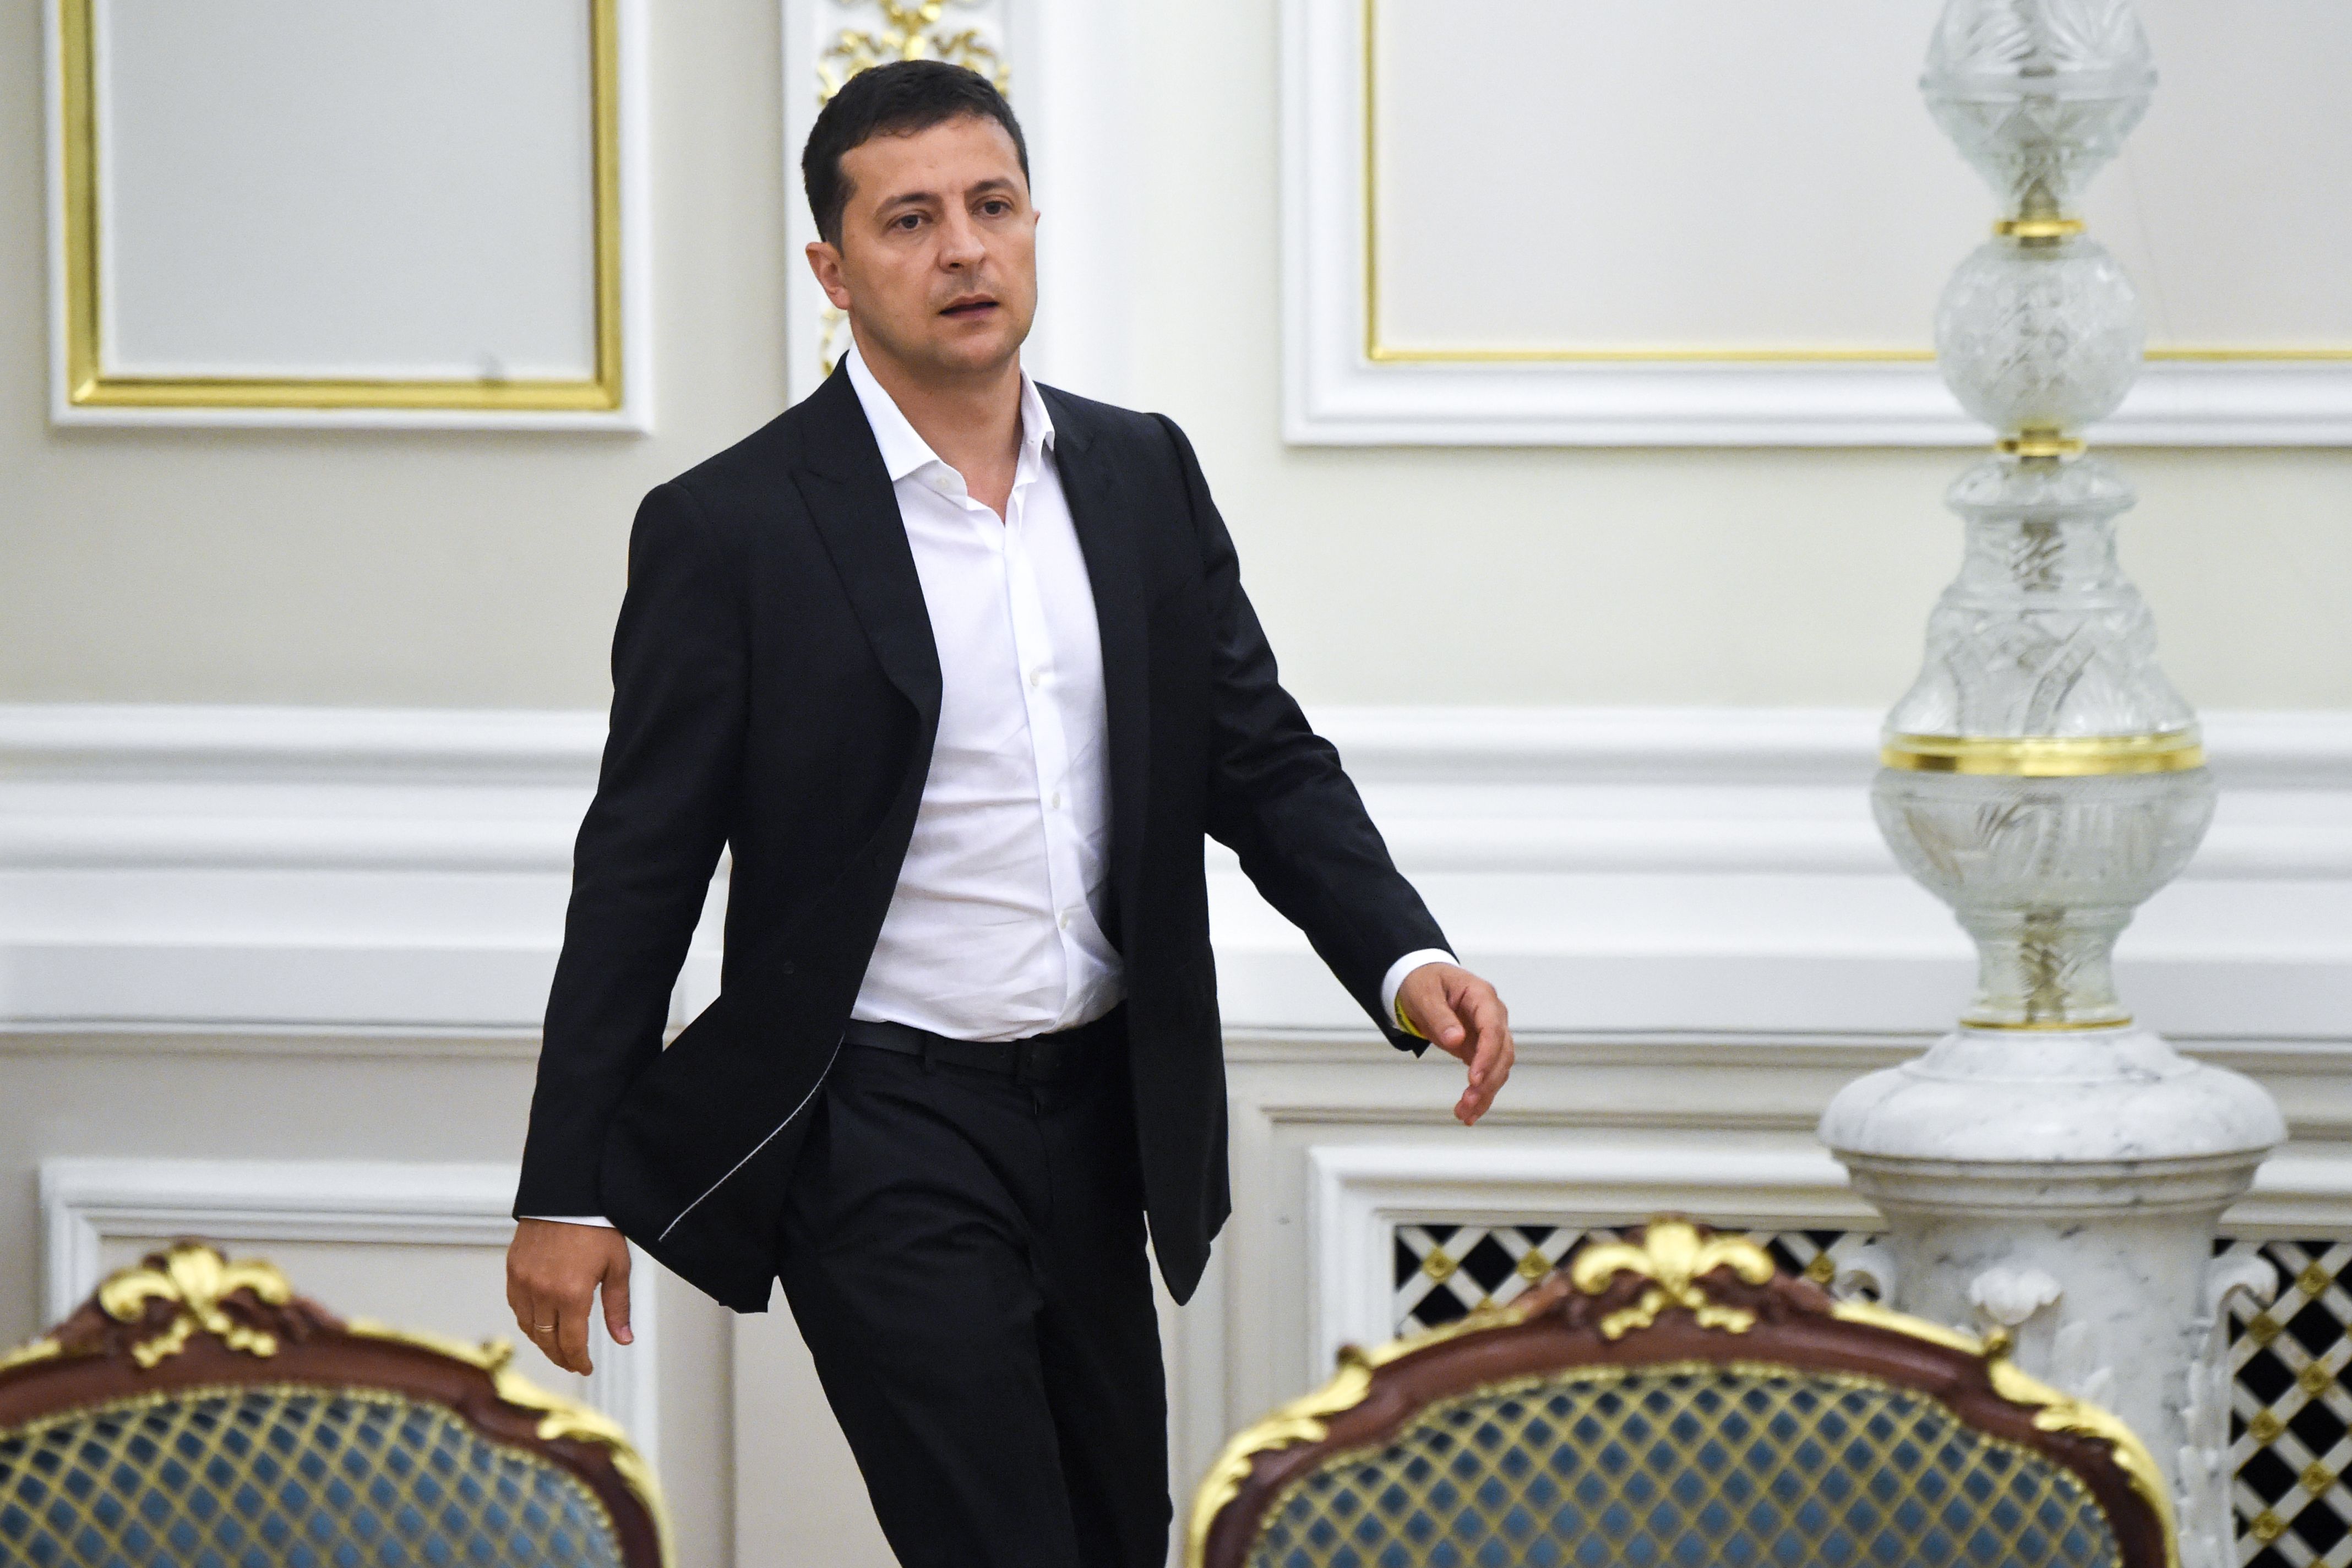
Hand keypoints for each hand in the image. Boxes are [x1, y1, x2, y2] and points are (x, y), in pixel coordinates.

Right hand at [505, 1219, 632, 1374]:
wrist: (569, 1193)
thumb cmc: (598, 1227)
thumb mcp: (617, 1266)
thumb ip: (618, 1307)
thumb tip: (623, 1339)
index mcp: (572, 1294)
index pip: (572, 1343)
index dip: (579, 1361)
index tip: (586, 1368)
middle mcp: (543, 1292)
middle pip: (548, 1341)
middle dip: (561, 1357)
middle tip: (573, 1363)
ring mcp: (524, 1282)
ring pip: (529, 1327)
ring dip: (543, 1342)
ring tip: (557, 1347)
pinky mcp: (512, 1270)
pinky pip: (516, 1306)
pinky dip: (528, 1320)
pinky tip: (540, 1322)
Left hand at [1396, 962, 1513, 1125]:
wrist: (1422, 981)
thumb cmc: (1423, 981)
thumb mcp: (1424, 994)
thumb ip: (1439, 1016)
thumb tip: (1455, 1038)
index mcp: (1481, 996)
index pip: (1493, 1029)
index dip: (1487, 1056)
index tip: (1474, 1078)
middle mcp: (1492, 1016)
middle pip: (1502, 1052)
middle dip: (1487, 1081)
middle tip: (1468, 1101)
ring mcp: (1489, 1033)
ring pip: (1499, 1068)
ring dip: (1485, 1093)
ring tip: (1465, 1113)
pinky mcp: (1481, 1048)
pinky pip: (1488, 1073)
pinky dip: (1480, 1094)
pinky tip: (1469, 1112)